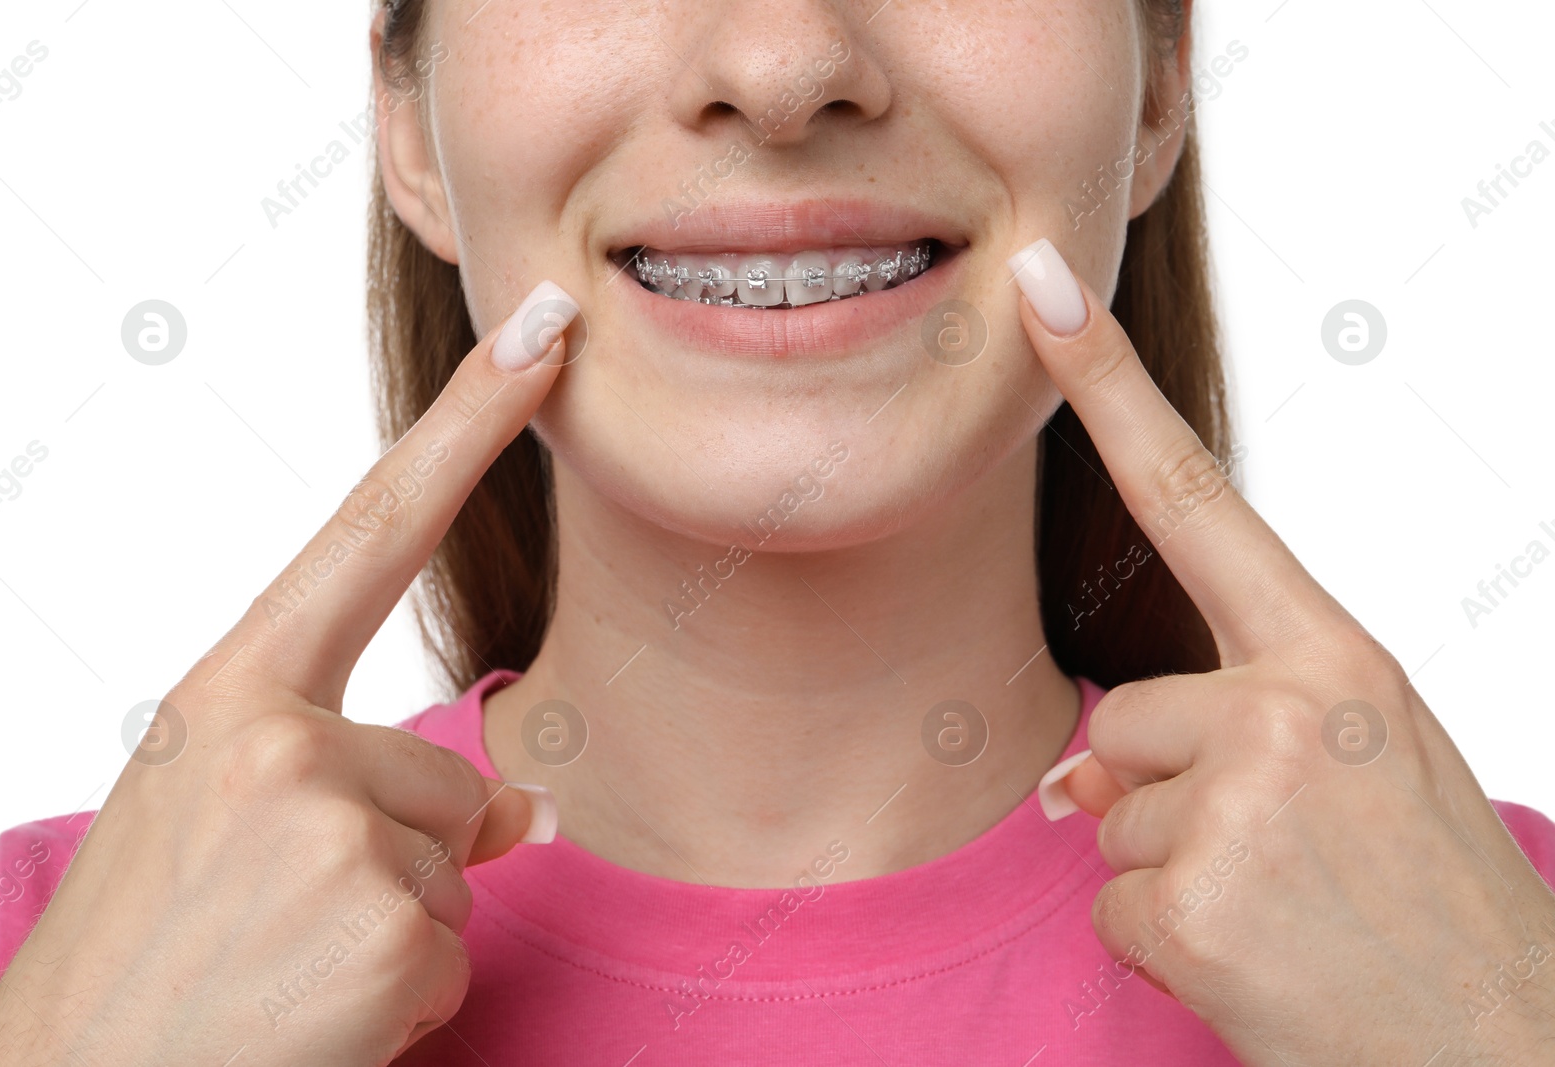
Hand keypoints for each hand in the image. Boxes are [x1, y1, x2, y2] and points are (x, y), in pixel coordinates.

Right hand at [0, 281, 579, 1066]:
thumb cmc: (144, 958)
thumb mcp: (224, 831)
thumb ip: (354, 781)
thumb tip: (529, 807)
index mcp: (230, 694)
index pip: (374, 527)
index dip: (471, 421)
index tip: (546, 328)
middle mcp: (277, 737)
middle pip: (447, 773)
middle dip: (401, 861)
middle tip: (273, 931)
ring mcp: (330, 827)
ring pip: (460, 865)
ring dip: (394, 933)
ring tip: (279, 977)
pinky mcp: (381, 924)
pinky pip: (458, 949)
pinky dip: (404, 1002)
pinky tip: (310, 1023)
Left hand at [1009, 239, 1554, 1065]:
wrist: (1511, 1053)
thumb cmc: (1432, 909)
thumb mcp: (1361, 780)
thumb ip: (1228, 735)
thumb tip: (1071, 775)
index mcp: (1340, 659)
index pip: (1196, 498)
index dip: (1107, 389)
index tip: (1041, 291)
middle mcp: (1291, 706)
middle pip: (1128, 715)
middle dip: (1170, 798)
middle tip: (1289, 865)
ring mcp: (1241, 803)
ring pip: (1115, 815)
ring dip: (1176, 877)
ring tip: (1287, 918)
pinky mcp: (1197, 902)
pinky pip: (1111, 906)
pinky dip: (1165, 950)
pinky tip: (1256, 967)